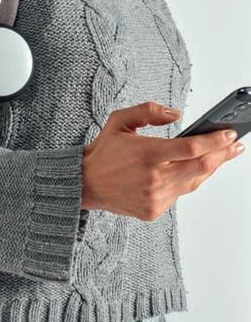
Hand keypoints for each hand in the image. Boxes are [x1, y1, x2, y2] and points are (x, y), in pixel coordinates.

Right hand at [81, 101, 245, 220]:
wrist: (86, 183)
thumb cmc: (103, 152)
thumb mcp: (119, 120)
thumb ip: (148, 111)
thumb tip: (176, 115)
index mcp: (148, 153)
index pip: (192, 147)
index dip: (215, 140)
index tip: (229, 134)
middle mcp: (154, 178)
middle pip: (201, 167)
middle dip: (222, 155)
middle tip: (235, 146)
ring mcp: (155, 197)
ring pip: (193, 182)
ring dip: (208, 169)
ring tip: (219, 157)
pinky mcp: (153, 210)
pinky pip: (179, 195)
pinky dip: (187, 182)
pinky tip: (190, 172)